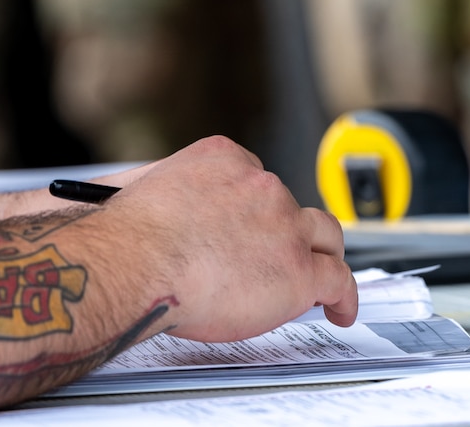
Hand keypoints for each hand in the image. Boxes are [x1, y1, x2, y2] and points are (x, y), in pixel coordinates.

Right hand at [102, 136, 356, 340]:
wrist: (136, 262)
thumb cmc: (125, 236)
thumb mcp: (132, 187)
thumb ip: (150, 189)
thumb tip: (131, 197)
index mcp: (222, 158)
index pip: (254, 178)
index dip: (254, 209)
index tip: (248, 229)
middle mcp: (260, 184)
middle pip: (289, 206)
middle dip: (287, 231)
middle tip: (278, 257)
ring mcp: (284, 225)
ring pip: (324, 235)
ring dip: (324, 255)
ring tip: (324, 279)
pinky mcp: (299, 270)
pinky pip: (338, 279)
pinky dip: (344, 295)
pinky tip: (340, 309)